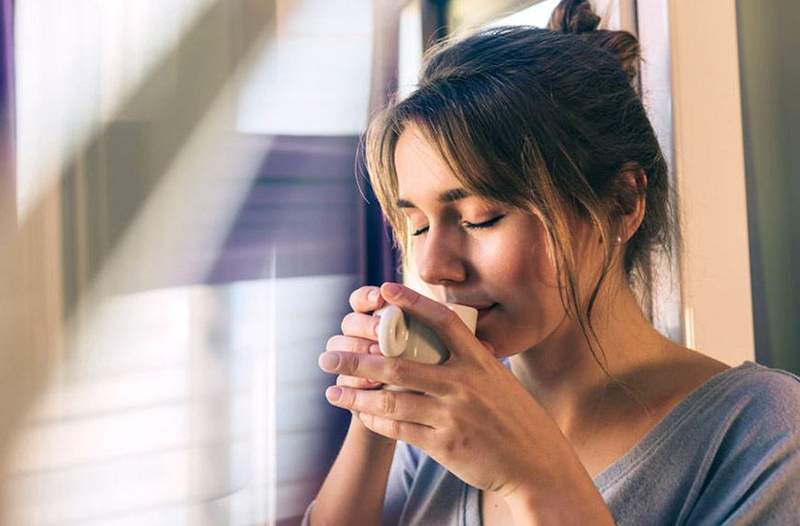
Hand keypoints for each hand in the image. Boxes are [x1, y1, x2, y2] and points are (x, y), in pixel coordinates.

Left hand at [318, 282, 580, 498]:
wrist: (537, 465)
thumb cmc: (516, 419)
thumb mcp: (499, 381)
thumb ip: (471, 362)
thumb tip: (447, 340)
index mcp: (479, 361)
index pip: (441, 320)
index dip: (411, 301)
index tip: (382, 290)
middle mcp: (463, 384)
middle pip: (397, 364)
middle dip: (355, 359)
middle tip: (327, 356)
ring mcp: (452, 415)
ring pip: (389, 400)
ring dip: (355, 396)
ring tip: (333, 392)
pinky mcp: (444, 444)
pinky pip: (399, 429)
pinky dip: (375, 421)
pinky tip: (362, 416)